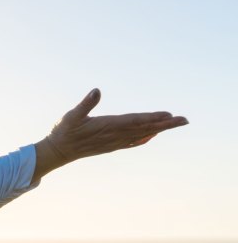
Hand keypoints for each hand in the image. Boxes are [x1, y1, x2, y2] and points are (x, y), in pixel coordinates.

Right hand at [45, 88, 187, 161]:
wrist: (57, 152)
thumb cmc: (63, 132)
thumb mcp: (71, 115)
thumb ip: (85, 103)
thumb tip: (96, 90)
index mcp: (108, 126)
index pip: (136, 121)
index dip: (153, 118)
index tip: (170, 115)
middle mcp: (114, 136)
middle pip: (145, 129)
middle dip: (165, 124)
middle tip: (185, 120)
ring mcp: (113, 142)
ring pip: (141, 135)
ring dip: (159, 130)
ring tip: (174, 124)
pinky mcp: (110, 146)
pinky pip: (132, 142)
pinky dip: (144, 138)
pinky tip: (152, 136)